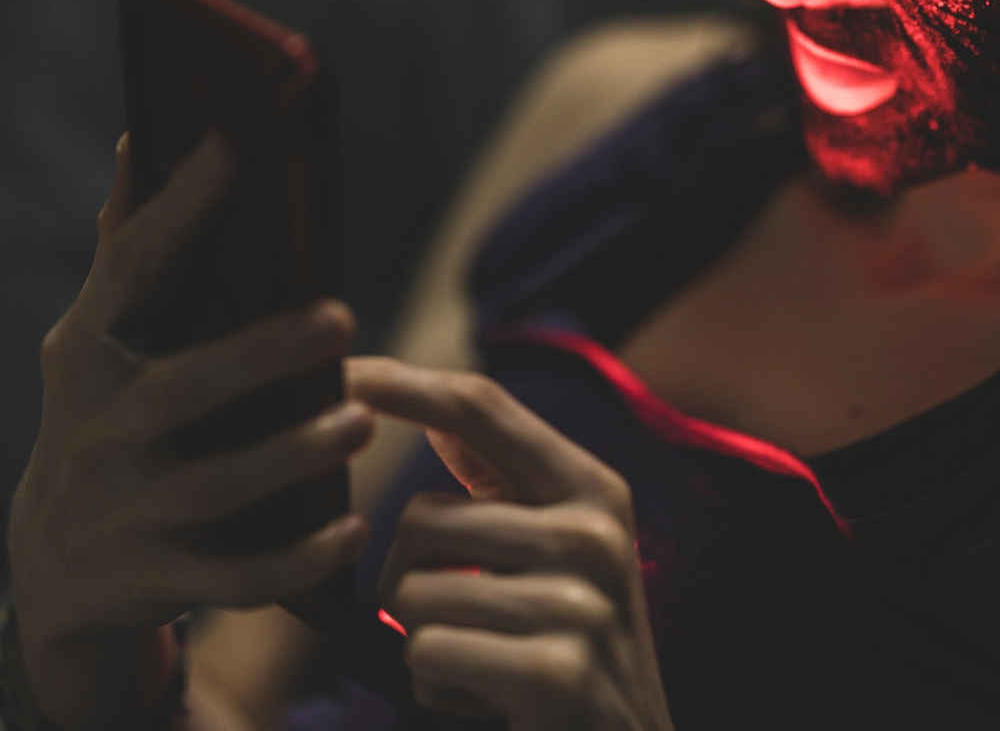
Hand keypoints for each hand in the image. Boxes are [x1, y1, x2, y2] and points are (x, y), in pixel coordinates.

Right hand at [7, 134, 371, 730]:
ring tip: (358, 419)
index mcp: (90, 355)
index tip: (234, 145)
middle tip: (340, 316)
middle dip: (257, 354)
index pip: (131, 269)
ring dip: (288, 456)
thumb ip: (125, 251)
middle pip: (179, 390)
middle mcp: (98, 430)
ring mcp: (121, 513)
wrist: (56, 570)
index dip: (179, 208)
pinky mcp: (152, 579)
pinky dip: (291, 560)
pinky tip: (351, 529)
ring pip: (211, 487)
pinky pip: (230, 575)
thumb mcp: (96, 342)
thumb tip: (139, 141)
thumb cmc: (104, 421)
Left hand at [348, 357, 676, 730]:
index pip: (481, 406)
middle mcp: (593, 530)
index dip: (402, 383)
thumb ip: (500, 483)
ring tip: (483, 658)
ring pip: (415, 592)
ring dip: (424, 637)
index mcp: (591, 485)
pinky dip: (436, 684)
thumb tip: (422, 408)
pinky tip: (489, 700)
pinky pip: (428, 653)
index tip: (338, 370)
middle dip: (405, 575)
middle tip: (455, 617)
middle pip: (422, 515)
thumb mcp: (559, 547)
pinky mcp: (556, 673)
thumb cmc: (571, 644)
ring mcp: (581, 602)